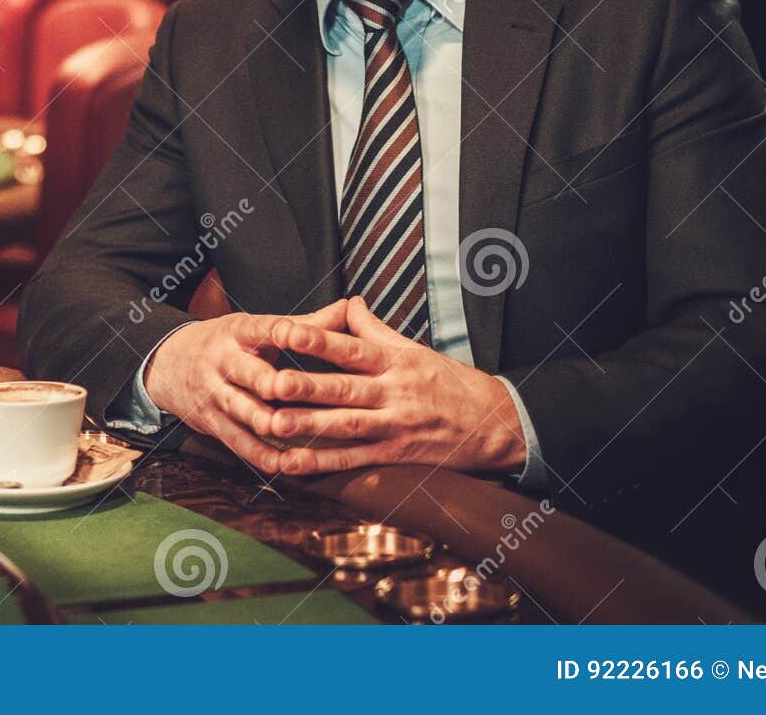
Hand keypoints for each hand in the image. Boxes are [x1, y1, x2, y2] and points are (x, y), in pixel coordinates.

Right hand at [142, 302, 352, 473]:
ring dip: (266, 423)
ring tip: (292, 434)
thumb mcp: (256, 327)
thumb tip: (350, 308)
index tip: (302, 336)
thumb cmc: (227, 343)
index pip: (261, 329)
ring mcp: (215, 393)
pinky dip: (261, 455)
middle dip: (269, 382)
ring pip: (241, 410)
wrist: (169, 363)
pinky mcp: (212, 422)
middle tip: (291, 390)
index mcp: (238, 332)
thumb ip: (305, 324)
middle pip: (248, 372)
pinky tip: (285, 464)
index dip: (282, 333)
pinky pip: (238, 443)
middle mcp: (223, 361)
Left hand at [264, 296, 526, 476]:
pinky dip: (322, 463)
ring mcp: (393, 427)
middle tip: (271, 383)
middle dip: (306, 387)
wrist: (494, 424)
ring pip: (345, 426)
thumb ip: (374, 329)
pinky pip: (354, 460)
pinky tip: (292, 464)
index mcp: (395, 362)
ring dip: (308, 426)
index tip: (286, 331)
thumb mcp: (414, 349)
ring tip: (272, 424)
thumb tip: (348, 301)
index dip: (318, 340)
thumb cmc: (449, 381)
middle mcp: (392, 394)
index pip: (351, 348)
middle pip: (344, 389)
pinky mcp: (394, 455)